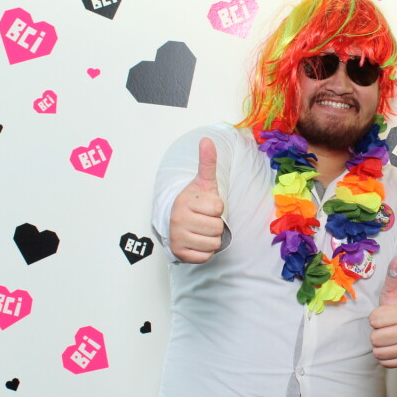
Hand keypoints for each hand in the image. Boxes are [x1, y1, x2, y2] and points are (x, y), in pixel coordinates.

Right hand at [169, 137, 224, 262]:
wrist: (177, 221)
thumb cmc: (195, 202)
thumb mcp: (203, 183)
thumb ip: (207, 163)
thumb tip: (207, 140)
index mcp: (185, 201)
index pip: (218, 207)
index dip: (217, 207)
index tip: (205, 205)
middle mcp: (177, 220)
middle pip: (217, 227)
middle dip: (215, 224)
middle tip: (204, 219)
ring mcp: (177, 237)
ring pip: (214, 243)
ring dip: (211, 238)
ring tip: (201, 230)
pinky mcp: (180, 254)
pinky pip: (206, 256)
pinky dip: (205, 251)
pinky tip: (197, 241)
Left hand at [369, 255, 396, 367]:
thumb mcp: (394, 291)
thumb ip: (394, 275)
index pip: (374, 320)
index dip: (375, 317)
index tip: (385, 315)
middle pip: (375, 338)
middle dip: (376, 332)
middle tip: (386, 327)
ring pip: (378, 352)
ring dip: (379, 345)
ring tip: (388, 336)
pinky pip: (385, 362)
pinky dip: (385, 356)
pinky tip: (391, 346)